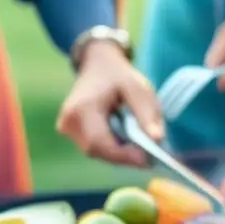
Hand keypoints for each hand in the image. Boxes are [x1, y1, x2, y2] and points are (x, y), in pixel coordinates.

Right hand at [56, 40, 163, 165]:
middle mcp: (68, 121)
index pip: (99, 142)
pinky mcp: (72, 132)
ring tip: (141, 147)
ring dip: (120, 152)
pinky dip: (114, 148)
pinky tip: (127, 140)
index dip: (124, 155)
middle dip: (125, 156)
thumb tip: (157, 140)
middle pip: (98, 151)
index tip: (148, 159)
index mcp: (81, 108)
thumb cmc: (119, 76)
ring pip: (97, 152)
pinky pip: (95, 147)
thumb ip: (147, 114)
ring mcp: (67, 128)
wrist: (97, 63)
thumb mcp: (138, 89)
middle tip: (150, 156)